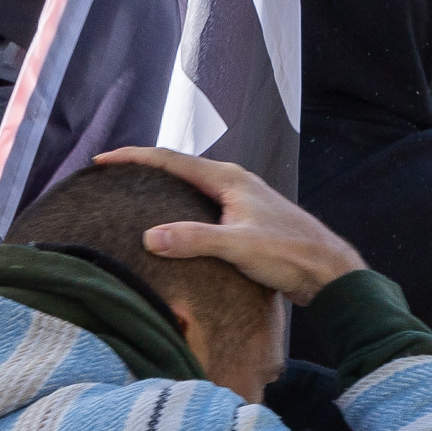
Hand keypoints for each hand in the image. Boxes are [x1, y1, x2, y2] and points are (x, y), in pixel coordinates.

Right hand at [115, 150, 363, 301]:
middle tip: (110, 175)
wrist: (329, 272)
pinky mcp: (247, 219)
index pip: (171, 160)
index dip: (133, 159)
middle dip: (144, 168)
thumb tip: (149, 237)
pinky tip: (174, 224)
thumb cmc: (290, 255)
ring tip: (134, 195)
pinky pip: (204, 205)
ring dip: (163, 188)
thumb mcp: (238, 247)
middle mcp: (235, 181)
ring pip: (193, 186)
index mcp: (229, 178)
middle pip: (179, 168)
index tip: (101, 161)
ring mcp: (242, 199)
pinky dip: (181, 208)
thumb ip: (194, 240)